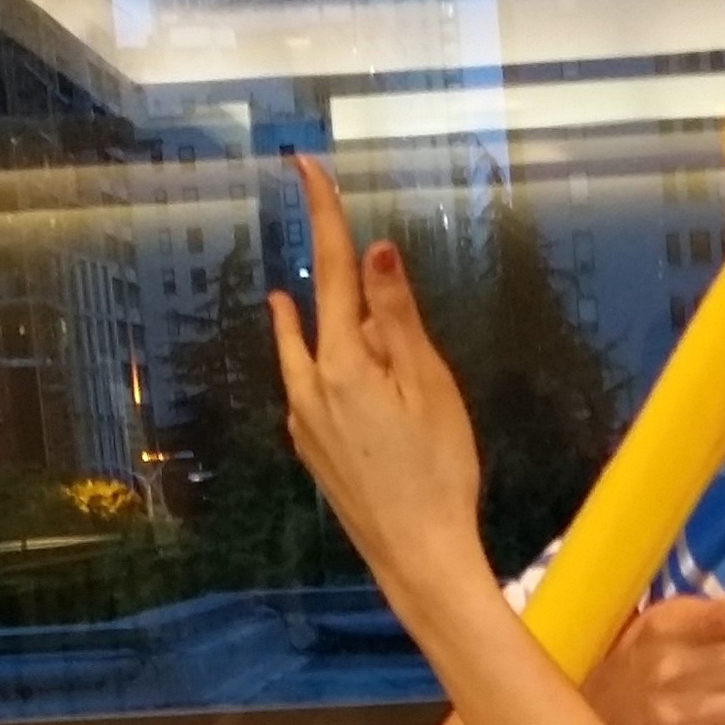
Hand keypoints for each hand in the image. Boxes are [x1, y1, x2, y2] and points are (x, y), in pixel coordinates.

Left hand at [270, 154, 484, 614]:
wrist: (417, 558)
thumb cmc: (438, 474)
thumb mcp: (430, 386)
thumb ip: (398, 318)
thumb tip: (375, 252)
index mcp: (343, 364)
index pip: (333, 270)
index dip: (323, 213)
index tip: (304, 166)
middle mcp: (311, 388)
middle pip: (314, 312)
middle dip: (323, 272)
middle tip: (323, 228)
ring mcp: (306, 425)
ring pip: (300, 355)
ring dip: (299, 322)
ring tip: (287, 298)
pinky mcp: (313, 453)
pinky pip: (304, 392)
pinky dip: (307, 366)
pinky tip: (315, 372)